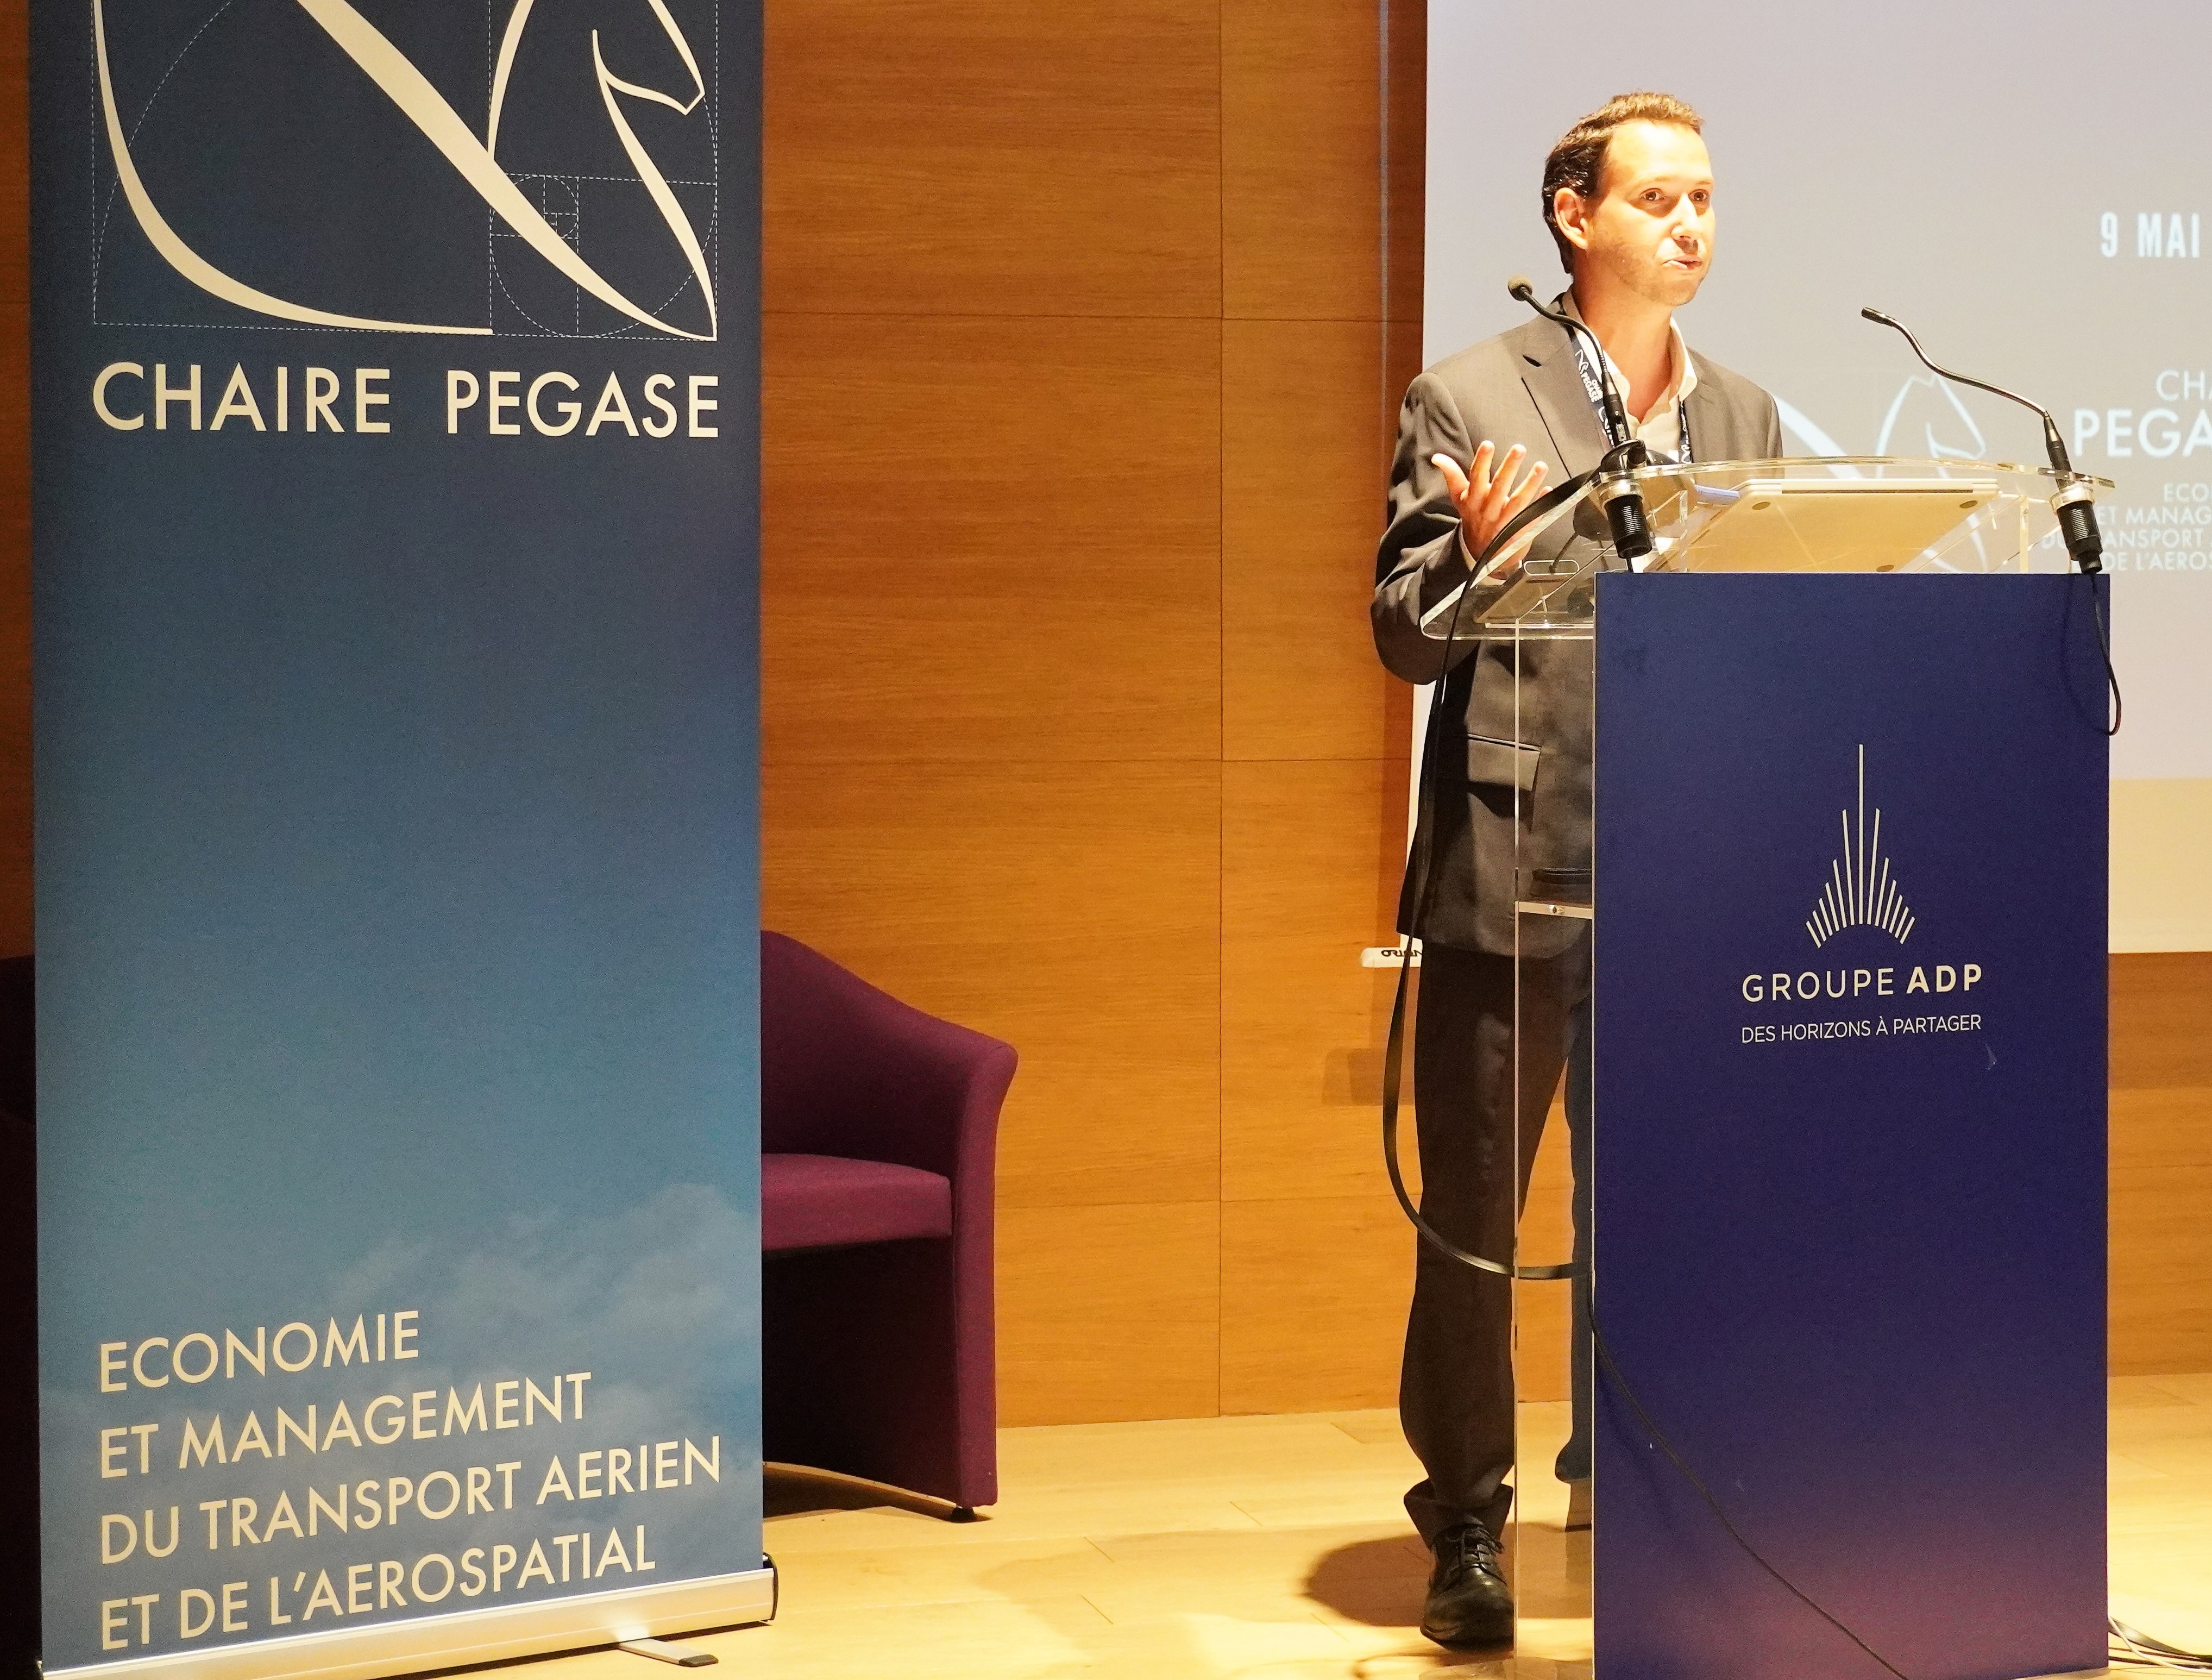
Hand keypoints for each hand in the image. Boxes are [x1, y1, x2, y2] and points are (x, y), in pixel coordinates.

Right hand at [1434, 442, 1548, 571]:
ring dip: (1530, 484)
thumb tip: (1437, 457)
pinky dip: (1540, 504)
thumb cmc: (1473, 518)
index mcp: (1473, 500)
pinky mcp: (1518, 532)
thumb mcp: (1460, 499)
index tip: (1488, 444)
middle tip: (1519, 448)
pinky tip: (1548, 490)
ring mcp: (1504, 522)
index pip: (1476, 477)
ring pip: (1518, 502)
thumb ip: (1452, 476)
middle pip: (1499, 487)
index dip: (1482, 461)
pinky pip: (1531, 517)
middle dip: (1509, 467)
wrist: (1481, 555)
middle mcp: (1488, 511)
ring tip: (1541, 466)